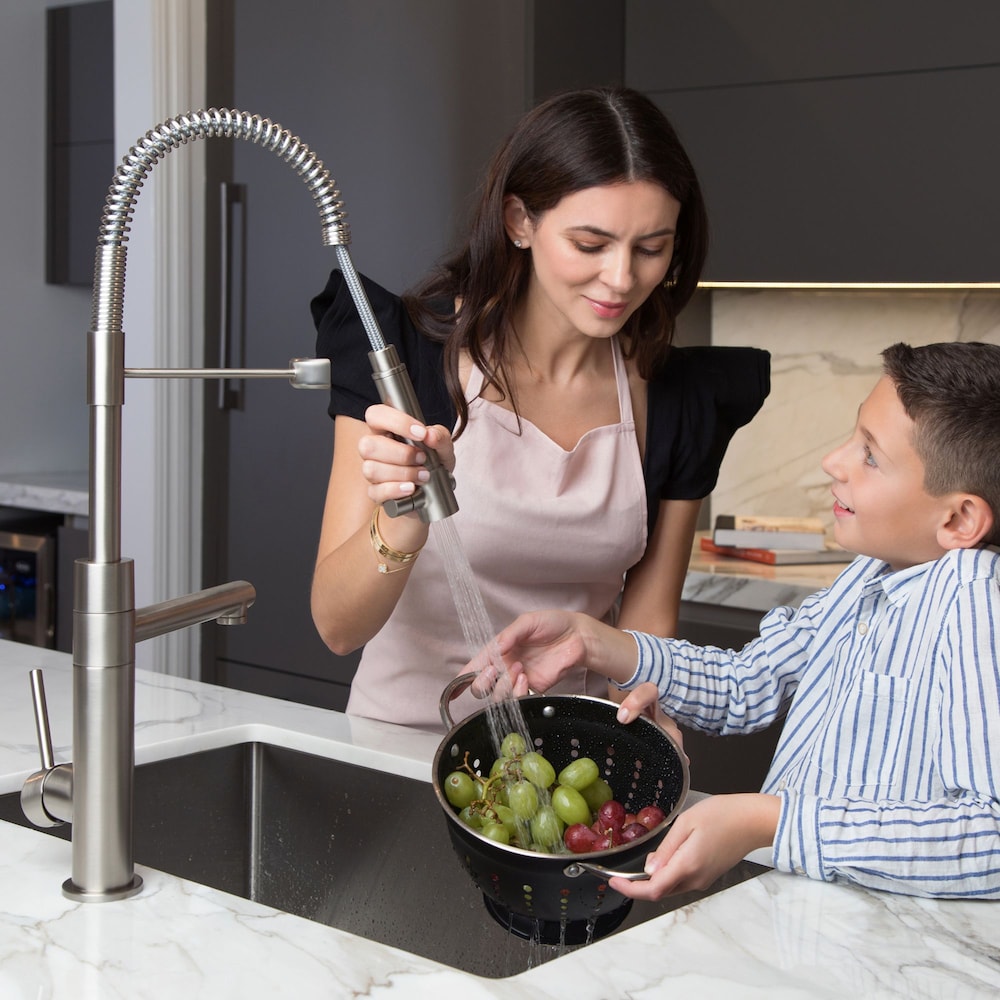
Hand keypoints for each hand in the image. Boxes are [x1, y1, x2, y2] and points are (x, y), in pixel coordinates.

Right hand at [358, 403, 455, 506]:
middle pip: (368, 445)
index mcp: (386, 429)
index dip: (397, 422)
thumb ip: (439, 436)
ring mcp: (372, 471)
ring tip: (423, 475)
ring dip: (403, 473)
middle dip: (401, 454)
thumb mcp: (443, 445)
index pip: (376, 415)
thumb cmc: (434, 461)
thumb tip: (430, 435)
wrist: (437, 490)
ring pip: (371, 469)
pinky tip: (411, 488)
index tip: (421, 433)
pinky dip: (396, 490)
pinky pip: (376, 491)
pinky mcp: (376, 492)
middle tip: (422, 458)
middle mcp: (374, 448)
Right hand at [466, 610, 638, 696]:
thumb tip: (496, 648)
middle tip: (494, 671)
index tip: (452, 691)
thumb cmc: (553, 624)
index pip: (473, 668)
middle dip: (482, 683)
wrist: (577, 636)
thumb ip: (510, 634)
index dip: (460, 681)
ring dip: (503, 685)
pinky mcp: (533, 689)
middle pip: (481, 688)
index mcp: (498, 650)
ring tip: (519, 668)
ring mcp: (517, 680)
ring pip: (497, 697)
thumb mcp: (528, 621)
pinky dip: (517, 692)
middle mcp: (504, 668)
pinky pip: (518, 700)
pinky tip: (525, 678)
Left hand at [608, 794, 779, 899]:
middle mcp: (696, 879)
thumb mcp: (686, 823)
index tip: (613, 881)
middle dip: (639, 884)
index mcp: (687, 865)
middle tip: (622, 871)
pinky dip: (668, 874)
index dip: (630, 889)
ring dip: (654, 879)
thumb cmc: (722, 815)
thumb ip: (666, 849)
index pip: (653, 889)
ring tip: (645, 858)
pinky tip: (667, 857)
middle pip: (660, 891)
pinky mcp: (709, 875)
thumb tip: (650, 868)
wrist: (753, 821)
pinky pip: (683, 880)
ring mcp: (704, 879)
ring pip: (671, 887)